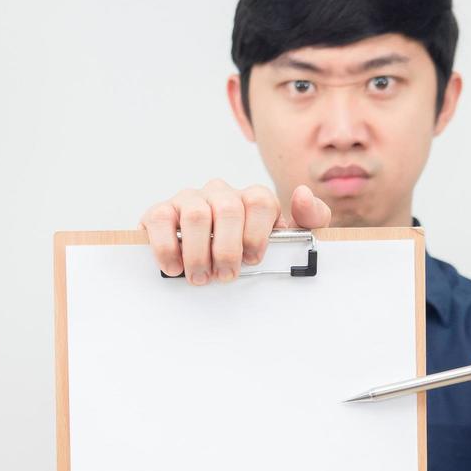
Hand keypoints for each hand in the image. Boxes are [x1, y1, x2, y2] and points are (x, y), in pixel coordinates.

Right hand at [139, 179, 331, 284]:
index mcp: (251, 198)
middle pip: (228, 209)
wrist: (207, 260)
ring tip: (200, 277)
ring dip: (199, 253)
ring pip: (196, 214)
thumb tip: (301, 193)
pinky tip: (174, 267)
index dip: (257, 234)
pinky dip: (166, 247)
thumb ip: (310, 218)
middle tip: (225, 276)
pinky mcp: (161, 211)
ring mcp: (189, 199)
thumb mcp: (288, 239)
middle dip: (228, 249)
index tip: (253, 260)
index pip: (260, 201)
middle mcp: (220, 193)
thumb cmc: (248, 252)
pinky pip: (160, 219)